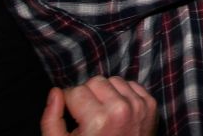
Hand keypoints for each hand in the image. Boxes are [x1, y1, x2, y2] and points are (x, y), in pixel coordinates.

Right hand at [40, 76, 157, 135]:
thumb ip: (51, 119)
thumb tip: (55, 92)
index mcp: (98, 120)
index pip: (75, 91)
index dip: (70, 103)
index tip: (74, 118)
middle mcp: (121, 109)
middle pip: (95, 81)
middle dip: (88, 95)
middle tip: (88, 116)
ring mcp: (140, 105)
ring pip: (114, 80)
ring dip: (106, 92)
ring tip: (102, 113)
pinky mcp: (151, 105)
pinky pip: (131, 84)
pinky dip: (122, 94)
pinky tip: (117, 111)